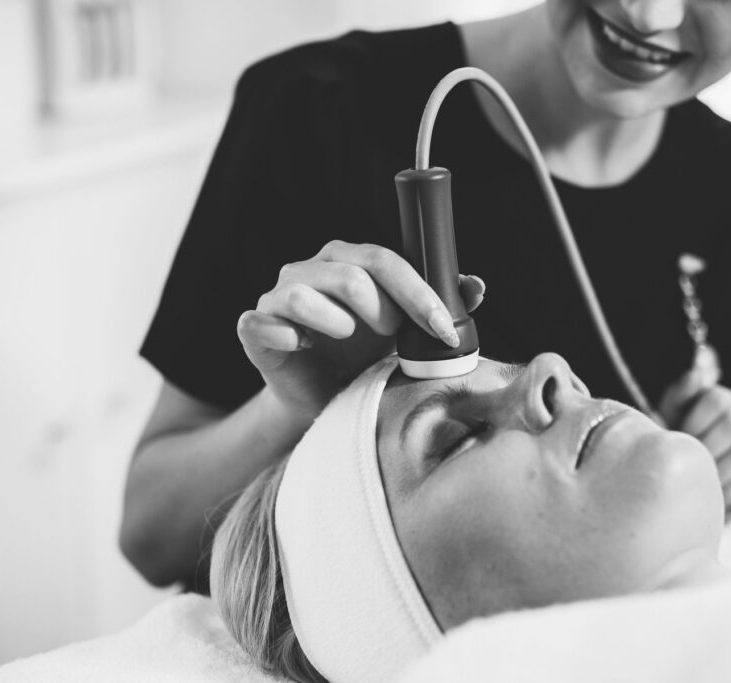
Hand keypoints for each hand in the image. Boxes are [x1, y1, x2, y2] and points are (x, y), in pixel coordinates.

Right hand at [237, 240, 485, 412]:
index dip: (419, 293)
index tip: (443, 329)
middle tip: (394, 337)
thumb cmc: (364, 358)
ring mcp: (278, 296)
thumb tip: (476, 286)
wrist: (322, 400)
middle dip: (384, 310)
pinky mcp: (254, 327)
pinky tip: (303, 348)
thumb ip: (440, 307)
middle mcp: (311, 269)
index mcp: (350, 261)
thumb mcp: (406, 334)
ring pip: (303, 294)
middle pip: (350, 275)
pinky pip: (261, 321)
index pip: (386, 261)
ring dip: (337, 321)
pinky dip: (284, 335)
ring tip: (350, 339)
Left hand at [659, 367, 730, 516]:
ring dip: (719, 469)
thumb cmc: (678, 448)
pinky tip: (716, 495)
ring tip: (702, 480)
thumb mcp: (670, 418)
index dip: (696, 420)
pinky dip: (730, 490)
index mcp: (722, 402)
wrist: (689, 489)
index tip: (681, 437)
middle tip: (690, 463)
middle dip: (707, 446)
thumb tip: (697, 371)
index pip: (718, 397)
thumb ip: (681, 393)